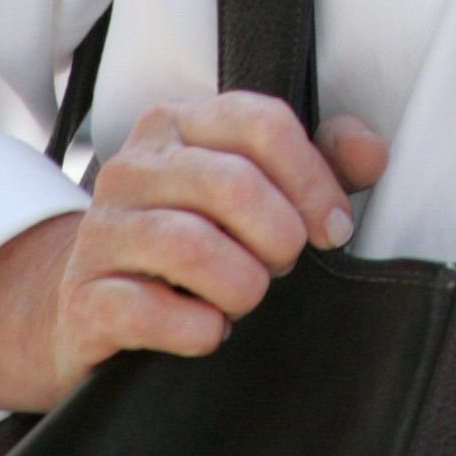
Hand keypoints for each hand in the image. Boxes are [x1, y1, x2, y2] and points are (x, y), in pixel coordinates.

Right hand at [0, 95, 389, 414]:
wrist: (100, 310)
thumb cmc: (202, 241)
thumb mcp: (265, 192)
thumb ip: (324, 163)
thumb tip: (372, 154)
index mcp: (181, 123)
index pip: (261, 123)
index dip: (313, 179)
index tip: (335, 228)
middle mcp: (133, 167)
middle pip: (231, 183)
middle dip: (279, 237)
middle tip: (284, 266)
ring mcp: (100, 232)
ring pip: (188, 245)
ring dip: (242, 284)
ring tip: (248, 298)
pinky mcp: (83, 298)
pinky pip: (146, 309)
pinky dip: (196, 329)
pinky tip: (210, 332)